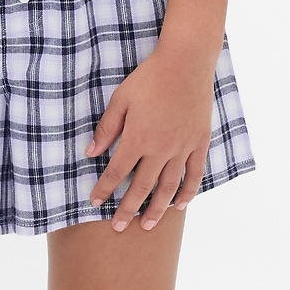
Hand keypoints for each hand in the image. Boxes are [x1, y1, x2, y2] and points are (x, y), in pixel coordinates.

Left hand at [86, 44, 215, 232]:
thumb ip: (106, 128)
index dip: (104, 189)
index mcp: (138, 137)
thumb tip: (90, 152)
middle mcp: (160, 148)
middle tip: (118, 227)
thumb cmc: (149, 78)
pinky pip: (194, 174)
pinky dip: (187, 192)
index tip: (95, 202)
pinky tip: (180, 206)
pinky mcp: (199, 142)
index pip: (116, 172)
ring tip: (147, 225)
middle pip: (141, 187)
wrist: (186, 62)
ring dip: (157, 209)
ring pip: (169, 187)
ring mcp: (182, 147)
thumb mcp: (121, 99)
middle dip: (128, 209)